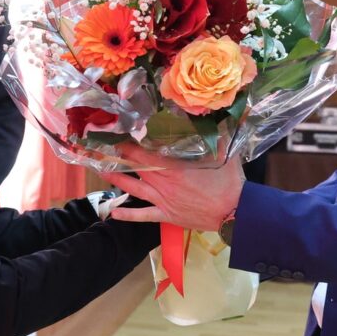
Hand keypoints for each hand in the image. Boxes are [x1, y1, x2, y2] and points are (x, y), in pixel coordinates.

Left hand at [106, 146, 244, 231]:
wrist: (234, 213)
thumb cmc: (229, 184)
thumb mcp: (225, 155)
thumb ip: (217, 137)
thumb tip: (215, 119)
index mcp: (175, 169)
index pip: (146, 156)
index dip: (130, 147)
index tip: (118, 138)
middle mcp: (165, 184)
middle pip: (136, 170)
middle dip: (120, 159)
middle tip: (103, 151)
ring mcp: (164, 201)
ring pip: (135, 190)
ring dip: (118, 180)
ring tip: (102, 172)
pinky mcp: (167, 216)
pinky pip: (144, 216)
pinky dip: (129, 215)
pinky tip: (114, 213)